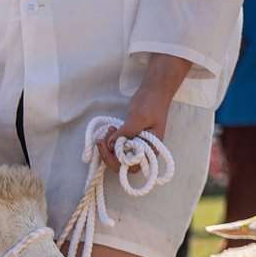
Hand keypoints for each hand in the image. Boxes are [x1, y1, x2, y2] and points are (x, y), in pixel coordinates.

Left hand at [98, 53, 190, 170]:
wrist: (154, 90)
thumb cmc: (151, 102)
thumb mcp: (138, 118)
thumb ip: (126, 132)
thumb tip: (110, 145)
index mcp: (151, 148)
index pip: (132, 165)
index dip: (117, 161)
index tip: (107, 148)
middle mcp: (144, 149)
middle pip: (123, 163)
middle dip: (109, 154)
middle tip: (101, 140)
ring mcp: (137, 144)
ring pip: (119, 155)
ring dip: (109, 146)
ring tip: (107, 131)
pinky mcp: (131, 137)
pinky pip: (119, 145)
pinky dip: (111, 140)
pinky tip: (110, 129)